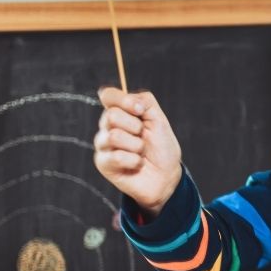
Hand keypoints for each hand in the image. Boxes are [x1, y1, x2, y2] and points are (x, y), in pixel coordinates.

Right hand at [93, 87, 182, 216]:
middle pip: (111, 115)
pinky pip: (116, 156)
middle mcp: (107, 126)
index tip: (141, 111)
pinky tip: (137, 164)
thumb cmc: (162, 147)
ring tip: (141, 152)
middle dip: (135, 127)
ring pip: (114, 136)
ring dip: (136, 145)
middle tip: (143, 137)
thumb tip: (131, 101)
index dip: (124, 100)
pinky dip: (134, 160)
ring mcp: (103, 145)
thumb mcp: (159, 120)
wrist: (167, 176)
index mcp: (120, 112)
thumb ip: (145, 101)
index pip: (107, 95)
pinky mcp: (103, 163)